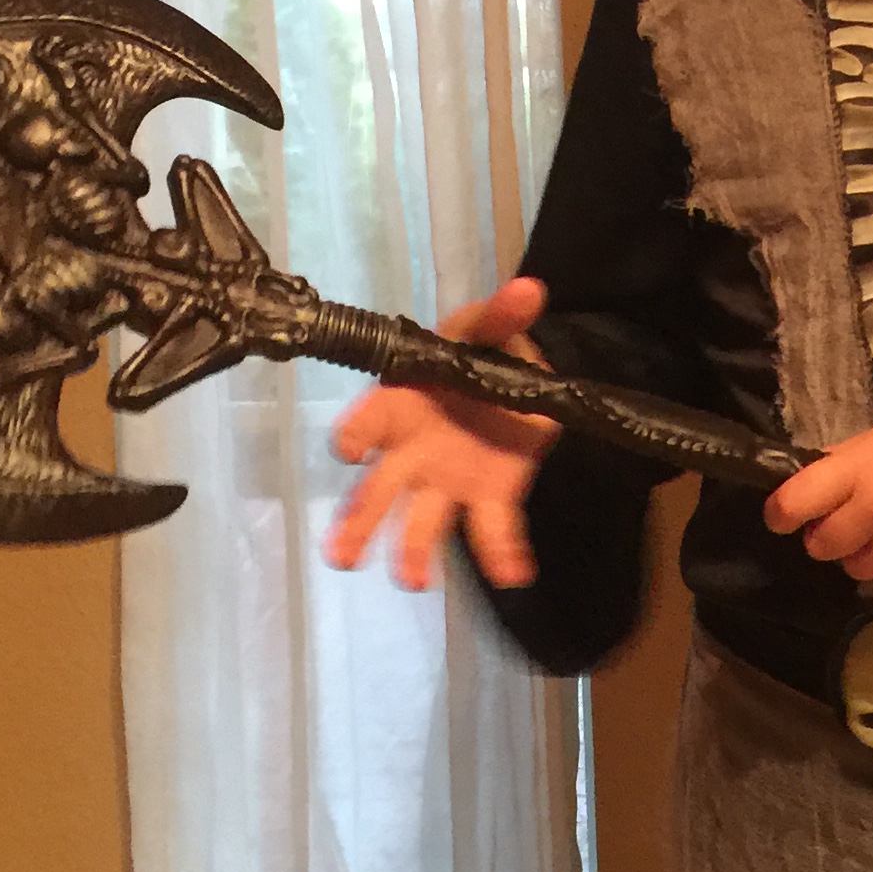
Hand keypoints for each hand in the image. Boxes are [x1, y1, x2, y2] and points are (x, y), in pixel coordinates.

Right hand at [325, 277, 559, 591]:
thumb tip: (529, 289)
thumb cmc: (482, 349)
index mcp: (403, 403)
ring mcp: (447, 479)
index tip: (348, 449)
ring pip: (420, 521)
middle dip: (359, 522)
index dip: (355, 432)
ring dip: (414, 552)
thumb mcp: (490, 327)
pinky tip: (513, 573)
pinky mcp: (488, 497)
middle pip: (378, 490)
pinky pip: (491, 529)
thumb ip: (504, 313)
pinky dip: (502, 553)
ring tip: (415, 582)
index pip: (369, 420)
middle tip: (342, 556)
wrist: (522, 375)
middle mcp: (413, 451)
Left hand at [763, 402, 872, 598]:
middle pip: (819, 545)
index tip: (785, 518)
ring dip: (869, 555)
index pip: (794, 503)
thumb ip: (853, 458)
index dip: (782, 513)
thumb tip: (812, 480)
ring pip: (855, 570)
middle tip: (860, 521)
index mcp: (865, 468)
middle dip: (832, 535)